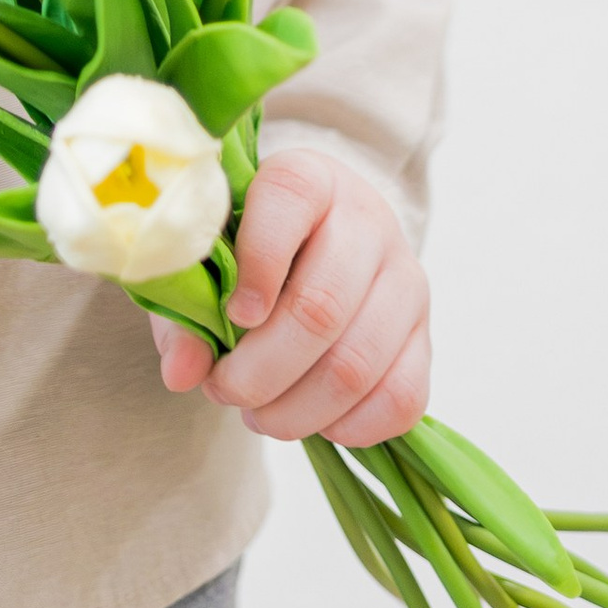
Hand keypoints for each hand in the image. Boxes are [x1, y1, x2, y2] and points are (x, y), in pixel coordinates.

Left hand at [149, 150, 429, 445]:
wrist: (317, 242)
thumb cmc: (249, 250)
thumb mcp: (208, 260)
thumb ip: (184, 311)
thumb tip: (182, 372)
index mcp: (308, 180)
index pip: (288, 202)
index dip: (255, 267)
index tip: (231, 317)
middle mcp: (368, 220)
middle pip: (321, 308)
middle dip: (260, 371)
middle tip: (225, 390)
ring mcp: (405, 279)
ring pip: (357, 365)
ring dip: (296, 411)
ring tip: (258, 414)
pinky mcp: (425, 334)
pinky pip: (401, 397)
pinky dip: (349, 427)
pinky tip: (313, 419)